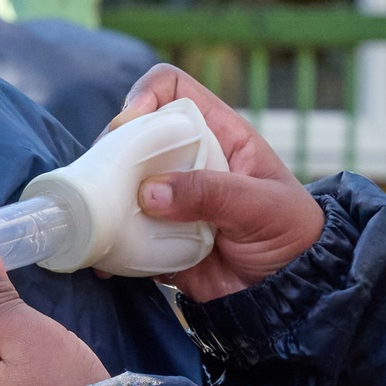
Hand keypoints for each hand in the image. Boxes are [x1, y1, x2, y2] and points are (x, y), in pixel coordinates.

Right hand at [115, 64, 324, 301]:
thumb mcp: (261, 206)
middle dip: (112, 149)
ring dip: (103, 196)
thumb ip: (211, 193)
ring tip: (94, 213)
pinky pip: (122, 234)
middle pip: (134, 135)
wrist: (291, 295)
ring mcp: (169, 201)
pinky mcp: (157, 240)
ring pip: (120, 183)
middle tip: (104, 176)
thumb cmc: (292, 234)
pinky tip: (100, 255)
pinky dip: (107, 242)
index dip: (146, 95)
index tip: (130, 122)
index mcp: (218, 135)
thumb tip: (149, 192)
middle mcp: (187, 161)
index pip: (173, 90)